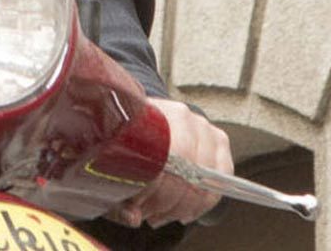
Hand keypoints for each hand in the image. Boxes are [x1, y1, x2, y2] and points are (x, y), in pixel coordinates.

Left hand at [109, 98, 232, 227]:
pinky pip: (223, 176)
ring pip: (207, 175)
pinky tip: (186, 211)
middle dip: (169, 201)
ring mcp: (201, 124)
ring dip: (187, 204)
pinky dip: (207, 199)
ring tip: (165, 214)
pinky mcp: (218, 138)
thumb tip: (133, 218)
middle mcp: (178, 115)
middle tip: (151, 215)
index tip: (138, 205)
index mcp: (147, 113)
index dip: (152, 188)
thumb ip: (117, 195)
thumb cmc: (119, 143)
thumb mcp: (108, 165)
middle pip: (186, 167)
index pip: (161, 155)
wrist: (135, 120)